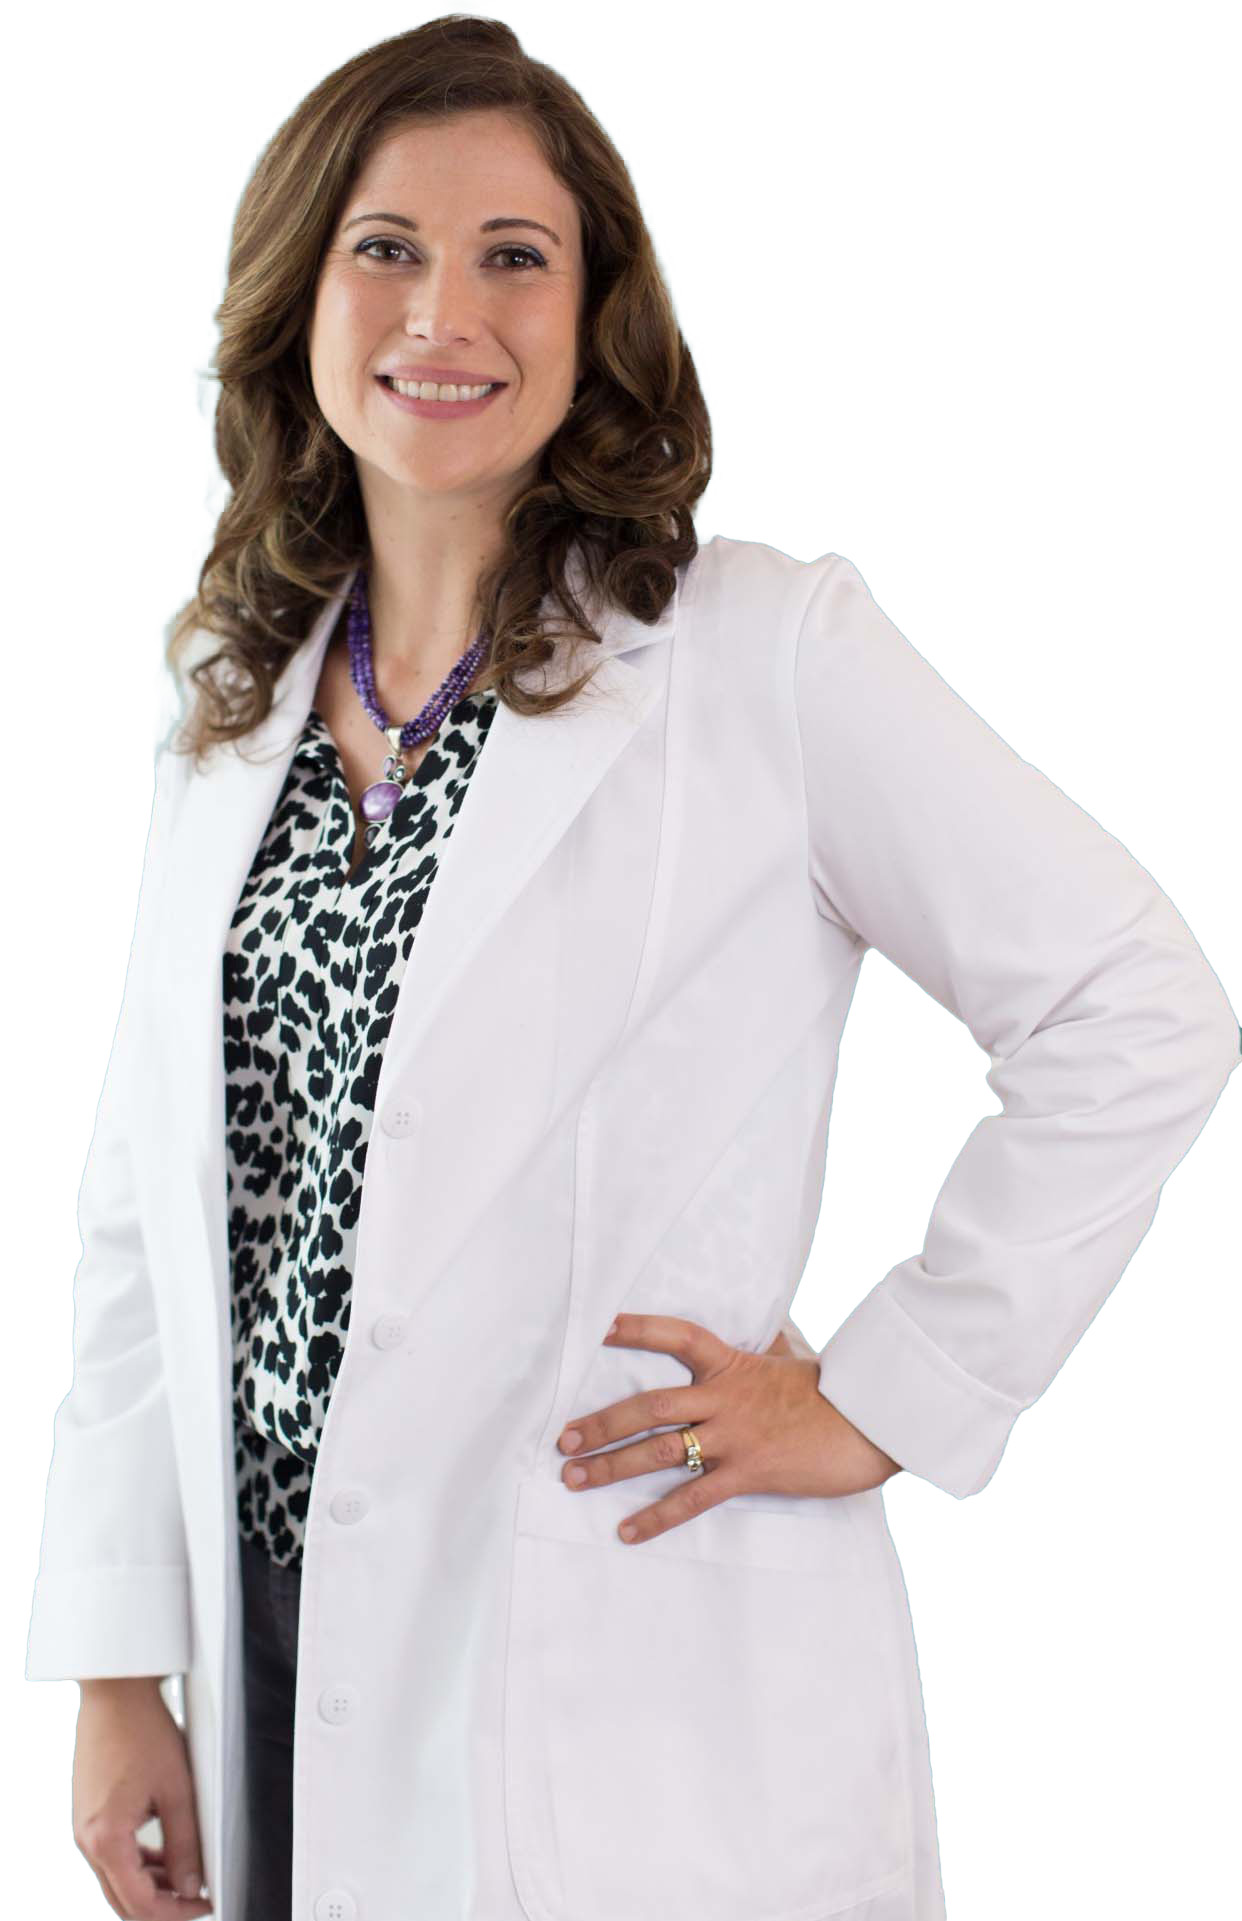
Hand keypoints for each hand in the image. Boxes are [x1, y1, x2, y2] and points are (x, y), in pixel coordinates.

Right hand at [73, 1677, 211, 1916]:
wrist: (114, 1692)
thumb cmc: (142, 1730)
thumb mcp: (176, 1790)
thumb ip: (185, 1844)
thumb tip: (191, 1885)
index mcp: (106, 1838)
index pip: (140, 1902)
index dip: (176, 1913)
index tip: (203, 1905)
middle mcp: (86, 1838)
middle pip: (121, 1898)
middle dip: (161, 1906)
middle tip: (195, 1900)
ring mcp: (82, 1826)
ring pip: (115, 1877)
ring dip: (148, 1884)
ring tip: (185, 1875)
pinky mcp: (86, 1812)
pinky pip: (109, 1852)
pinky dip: (135, 1861)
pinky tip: (162, 1853)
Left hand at [557, 1312, 901, 1545]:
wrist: (873, 1421)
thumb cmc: (833, 1391)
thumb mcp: (791, 1360)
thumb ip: (767, 1350)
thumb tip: (769, 1331)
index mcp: (732, 1364)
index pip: (677, 1336)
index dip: (639, 1329)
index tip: (601, 1327)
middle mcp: (724, 1398)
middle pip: (649, 1406)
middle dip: (602, 1422)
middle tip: (563, 1437)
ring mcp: (735, 1437)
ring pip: (660, 1451)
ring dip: (612, 1466)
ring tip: (574, 1478)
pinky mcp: (749, 1474)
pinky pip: (693, 1498)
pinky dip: (656, 1516)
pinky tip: (627, 1532)